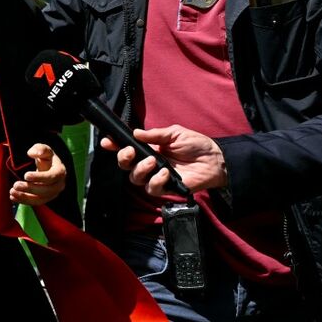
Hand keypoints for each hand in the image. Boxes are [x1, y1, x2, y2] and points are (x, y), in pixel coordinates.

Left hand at [10, 143, 65, 206]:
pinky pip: (35, 203)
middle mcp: (59, 184)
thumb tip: (32, 153)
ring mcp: (53, 193)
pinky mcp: (45, 199)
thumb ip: (39, 149)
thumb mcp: (44, 149)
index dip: (39, 177)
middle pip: (46, 190)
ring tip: (12, 192)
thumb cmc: (45, 157)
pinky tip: (13, 197)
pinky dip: (24, 201)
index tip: (25, 175)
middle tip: (16, 185)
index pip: (51, 177)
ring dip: (25, 197)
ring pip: (40, 199)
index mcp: (60, 171)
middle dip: (30, 189)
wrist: (47, 167)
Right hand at [100, 124, 225, 196]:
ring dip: (141, 170)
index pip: (127, 148)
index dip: (115, 146)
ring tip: (154, 162)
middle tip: (131, 152)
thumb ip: (155, 135)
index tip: (108, 142)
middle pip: (126, 166)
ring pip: (135, 179)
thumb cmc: (195, 144)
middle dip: (123, 159)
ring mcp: (156, 176)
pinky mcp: (166, 188)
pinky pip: (152, 188)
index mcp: (149, 148)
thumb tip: (135, 133)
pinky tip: (166, 173)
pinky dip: (156, 180)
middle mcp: (149, 163)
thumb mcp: (174, 133)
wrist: (214, 160)